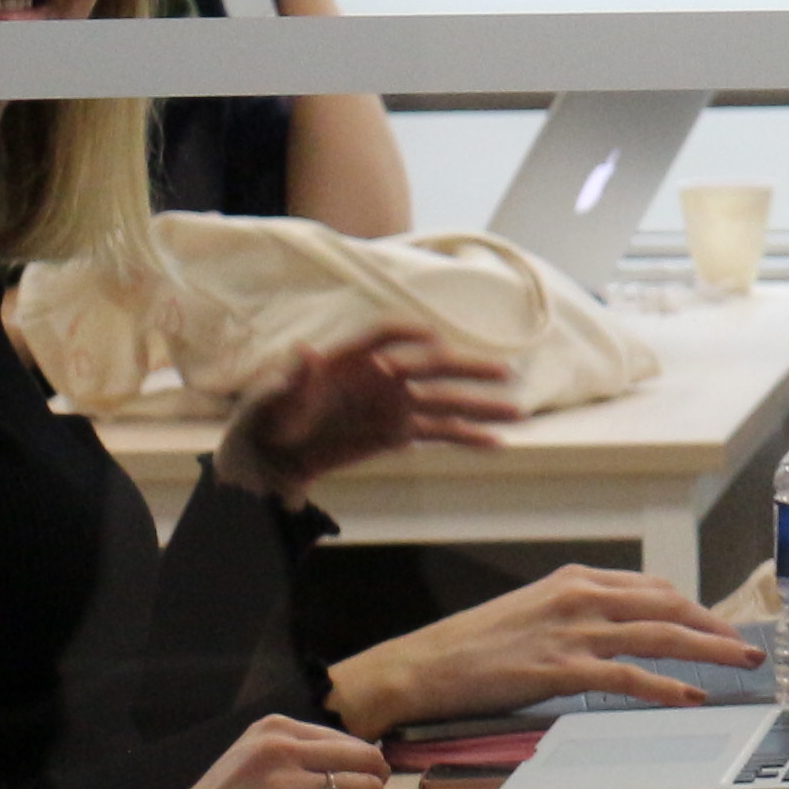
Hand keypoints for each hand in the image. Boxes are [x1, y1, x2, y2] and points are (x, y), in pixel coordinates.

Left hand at [224, 327, 517, 496]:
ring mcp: (395, 404)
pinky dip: (468, 438)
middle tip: (503, 373)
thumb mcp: (274, 398)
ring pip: (446, 402)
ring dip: (481, 406)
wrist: (275, 454)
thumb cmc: (270, 417)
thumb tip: (303, 352)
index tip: (430, 340)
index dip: (408, 336)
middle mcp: (383, 375)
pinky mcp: (400, 432)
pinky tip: (497, 443)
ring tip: (517, 410)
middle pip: (432, 366)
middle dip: (467, 370)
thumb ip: (294, 378)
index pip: (387, 335)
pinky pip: (440, 433)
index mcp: (353, 357)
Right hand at [322, 566, 759, 735]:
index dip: (694, 609)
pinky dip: (666, 686)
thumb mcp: (533, 613)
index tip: (719, 627)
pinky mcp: (560, 668)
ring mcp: (572, 630)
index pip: (653, 588)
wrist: (421, 666)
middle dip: (715, 627)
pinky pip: (627, 676)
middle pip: (668, 605)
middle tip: (748, 647)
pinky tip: (691, 696)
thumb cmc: (470, 647)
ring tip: (741, 663)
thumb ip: (577, 615)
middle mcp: (580, 596)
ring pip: (659, 634)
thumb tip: (617, 633)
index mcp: (575, 580)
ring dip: (709, 649)